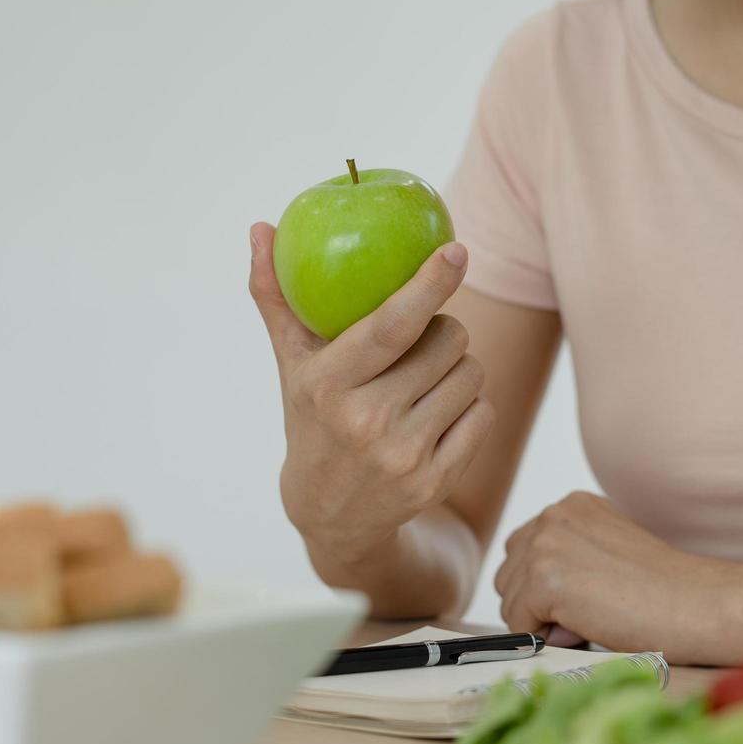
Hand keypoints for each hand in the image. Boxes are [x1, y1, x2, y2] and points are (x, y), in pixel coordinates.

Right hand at [249, 222, 495, 564]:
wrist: (331, 515)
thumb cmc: (313, 419)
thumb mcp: (291, 364)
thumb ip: (276, 297)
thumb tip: (260, 228)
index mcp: (327, 385)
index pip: (390, 325)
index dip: (427, 285)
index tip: (455, 250)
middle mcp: (366, 422)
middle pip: (447, 341)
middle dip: (444, 330)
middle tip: (422, 340)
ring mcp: (403, 455)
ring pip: (470, 375)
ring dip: (458, 368)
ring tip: (425, 380)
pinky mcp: (435, 480)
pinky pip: (482, 414)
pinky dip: (469, 407)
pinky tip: (437, 416)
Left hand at [495, 492, 725, 659]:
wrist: (700, 606)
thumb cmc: (664, 592)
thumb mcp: (607, 555)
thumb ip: (568, 558)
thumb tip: (525, 599)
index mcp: (570, 505)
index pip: (523, 554)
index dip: (549, 590)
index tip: (592, 597)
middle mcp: (553, 514)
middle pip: (508, 576)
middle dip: (538, 605)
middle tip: (594, 612)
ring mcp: (547, 543)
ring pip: (509, 601)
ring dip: (543, 622)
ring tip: (594, 617)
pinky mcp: (546, 578)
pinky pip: (518, 624)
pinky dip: (546, 639)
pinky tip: (589, 627)